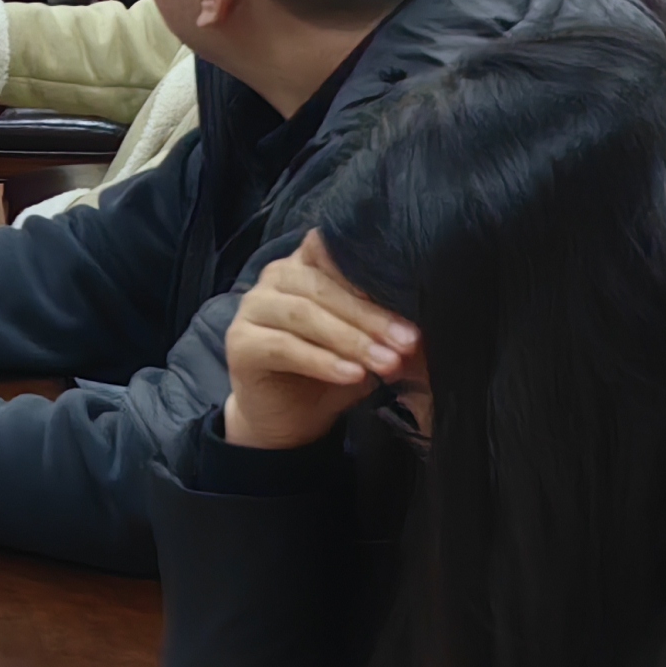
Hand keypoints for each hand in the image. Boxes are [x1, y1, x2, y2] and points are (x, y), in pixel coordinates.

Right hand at [222, 231, 417, 450]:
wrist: (289, 419)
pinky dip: (323, 361)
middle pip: (322, 287)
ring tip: (387, 363)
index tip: (411, 291)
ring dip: (351, 340)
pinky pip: (284, 346)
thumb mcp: (367, 343)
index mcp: (306, 265)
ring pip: (305, 315)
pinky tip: (353, 375)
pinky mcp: (239, 343)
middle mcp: (274, 277)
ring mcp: (252, 308)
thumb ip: (386, 327)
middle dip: (371, 316)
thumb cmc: (332, 371)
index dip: (367, 267)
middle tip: (409, 342)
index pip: (332, 247)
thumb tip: (425, 328)